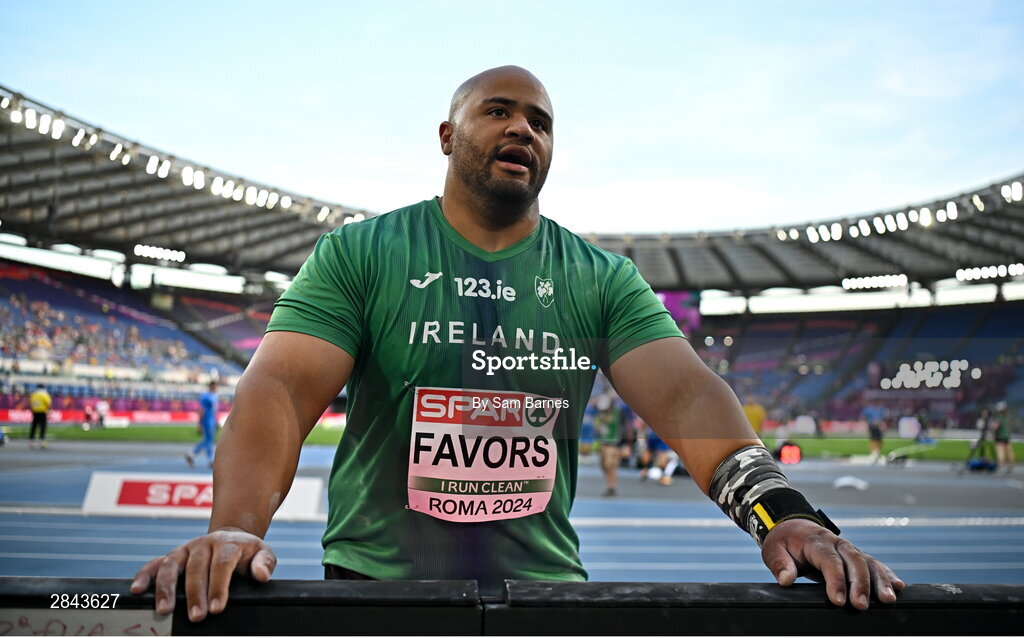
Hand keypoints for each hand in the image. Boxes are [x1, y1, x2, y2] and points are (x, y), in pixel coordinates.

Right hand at [130, 528, 276, 621]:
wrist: (231, 538)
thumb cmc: (247, 553)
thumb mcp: (263, 554)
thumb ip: (264, 563)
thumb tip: (261, 575)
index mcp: (227, 543)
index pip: (222, 564)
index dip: (219, 585)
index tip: (217, 607)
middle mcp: (203, 544)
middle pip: (196, 567)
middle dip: (195, 593)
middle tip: (196, 617)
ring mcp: (185, 549)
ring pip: (171, 565)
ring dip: (165, 588)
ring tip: (164, 610)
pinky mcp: (172, 556)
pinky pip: (154, 564)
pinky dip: (144, 575)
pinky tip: (136, 590)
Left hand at [761, 518, 904, 609]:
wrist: (792, 526)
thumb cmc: (783, 541)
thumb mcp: (773, 550)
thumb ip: (780, 564)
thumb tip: (786, 580)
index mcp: (816, 541)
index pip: (829, 560)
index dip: (835, 580)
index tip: (838, 600)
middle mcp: (836, 542)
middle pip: (853, 560)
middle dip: (860, 583)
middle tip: (861, 605)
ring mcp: (848, 548)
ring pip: (868, 562)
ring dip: (880, 580)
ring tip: (888, 599)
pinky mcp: (856, 555)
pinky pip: (874, 563)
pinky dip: (887, 574)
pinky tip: (898, 586)